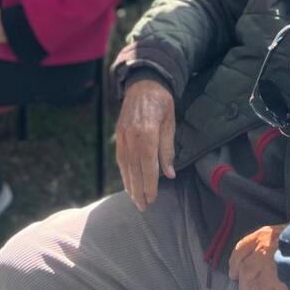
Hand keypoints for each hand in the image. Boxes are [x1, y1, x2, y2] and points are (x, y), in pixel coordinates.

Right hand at [115, 79, 175, 211]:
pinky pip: (120, 157)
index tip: (152, 199)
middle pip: (134, 169)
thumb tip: (169, 174)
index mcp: (147, 133)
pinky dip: (123, 172)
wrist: (143, 82)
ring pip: (125, 166)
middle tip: (143, 207)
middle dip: (138, 190)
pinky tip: (127, 181)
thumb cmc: (161, 102)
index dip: (150, 185)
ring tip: (135, 199)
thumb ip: (167, 149)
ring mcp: (123, 135)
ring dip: (129, 184)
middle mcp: (132, 136)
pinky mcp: (119, 133)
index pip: (148, 166)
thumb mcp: (170, 123)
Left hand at [229, 224, 288, 289]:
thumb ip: (262, 240)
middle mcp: (264, 253)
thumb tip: (246, 261)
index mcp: (262, 237)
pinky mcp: (285, 285)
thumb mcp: (278, 231)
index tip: (233, 275)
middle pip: (246, 275)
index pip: (239, 252)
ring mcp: (274, 270)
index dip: (233, 265)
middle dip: (244, 289)